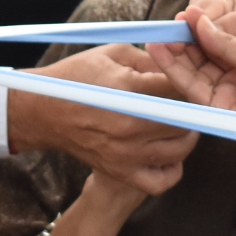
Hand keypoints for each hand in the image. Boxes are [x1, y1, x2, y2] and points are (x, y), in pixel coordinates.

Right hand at [10, 44, 197, 193]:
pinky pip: (161, 181)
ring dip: (188, 134)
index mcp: (129, 90)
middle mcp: (130, 124)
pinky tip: (169, 153)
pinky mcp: (120, 171)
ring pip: (180, 148)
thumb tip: (182, 65)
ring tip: (181, 123)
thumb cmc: (77, 77)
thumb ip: (152, 59)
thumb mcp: (114, 54)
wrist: (43, 111)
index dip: (190, 81)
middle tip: (188, 100)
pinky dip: (172, 169)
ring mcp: (126, 152)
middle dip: (192, 107)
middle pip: (185, 118)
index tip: (190, 79)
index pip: (180, 87)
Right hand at [150, 14, 235, 118]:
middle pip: (198, 56)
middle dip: (180, 41)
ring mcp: (221, 92)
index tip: (185, 15)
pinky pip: (191, 87)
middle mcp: (229, 75)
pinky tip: (162, 55)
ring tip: (156, 39)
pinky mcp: (215, 108)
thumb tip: (201, 23)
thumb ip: (228, 42)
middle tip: (165, 27)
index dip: (198, 29)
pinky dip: (175, 71)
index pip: (214, 41)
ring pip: (190, 71)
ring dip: (172, 55)